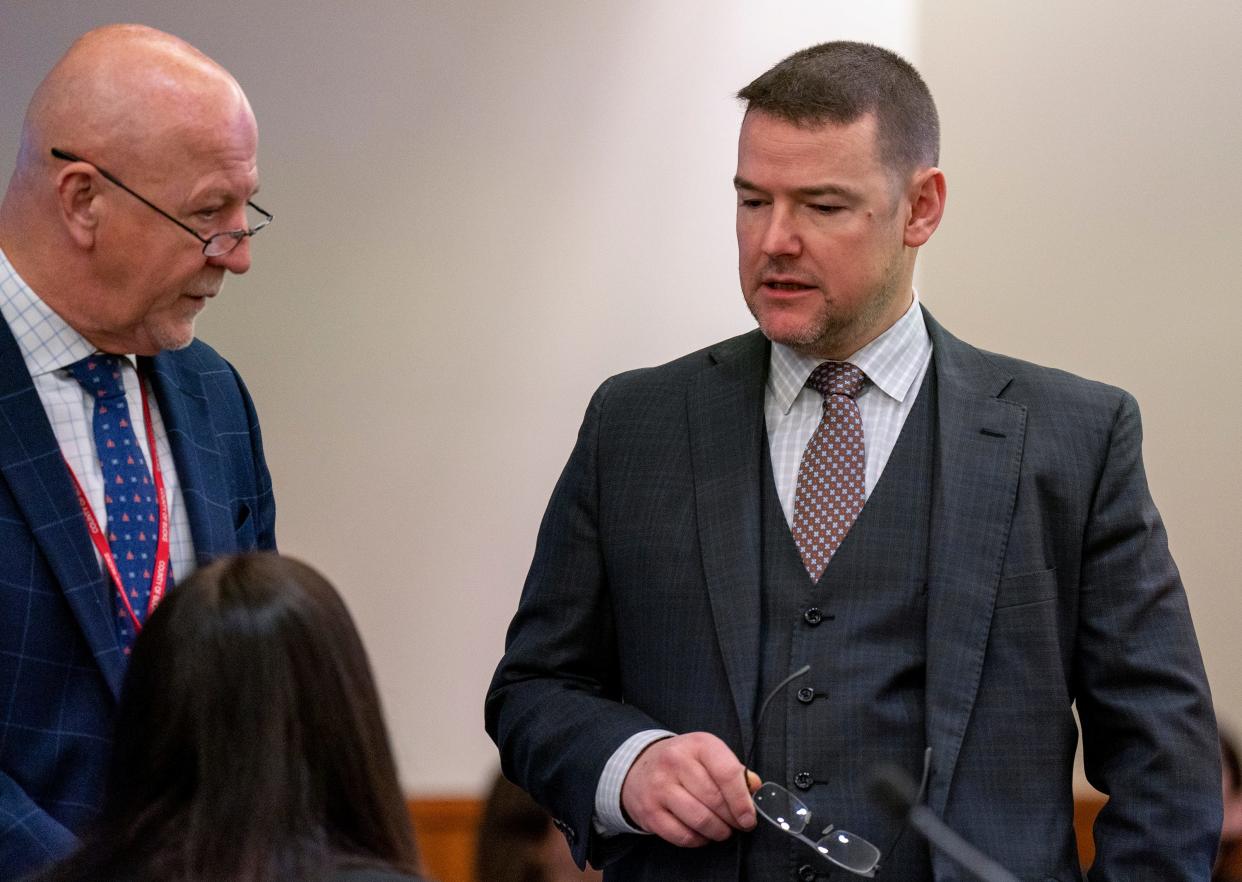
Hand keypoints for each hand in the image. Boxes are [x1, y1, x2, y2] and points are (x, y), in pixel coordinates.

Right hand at [620, 732, 757, 847]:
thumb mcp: (708, 755)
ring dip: (717, 832)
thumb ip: (734, 770)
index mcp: (698, 744)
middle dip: (732, 819)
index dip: (742, 801)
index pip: (727, 773)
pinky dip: (698, 840)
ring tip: (722, 831)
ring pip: (699, 819)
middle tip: (738, 825)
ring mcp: (659, 786)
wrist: (639, 766)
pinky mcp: (649, 811)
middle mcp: (675, 762)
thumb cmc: (683, 763)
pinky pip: (681, 835)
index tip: (749, 818)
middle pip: (715, 800)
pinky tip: (702, 835)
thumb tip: (755, 788)